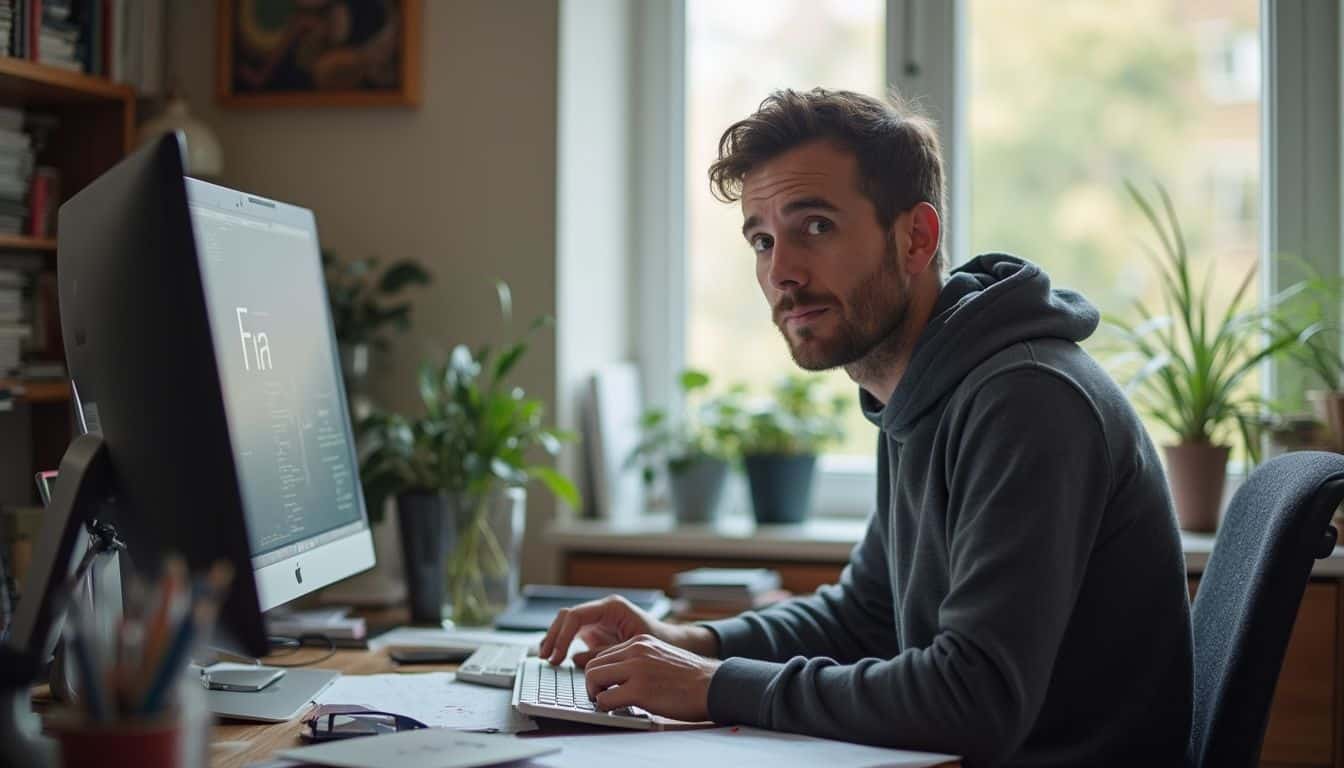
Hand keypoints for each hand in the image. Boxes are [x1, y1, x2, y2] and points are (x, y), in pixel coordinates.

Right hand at [538, 594, 718, 665]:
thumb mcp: (633, 649)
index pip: (576, 616)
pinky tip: (553, 657)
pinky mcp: (595, 632)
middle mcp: (602, 610)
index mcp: (612, 608)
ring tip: (544, 657)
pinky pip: (572, 634)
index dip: (563, 635)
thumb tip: (576, 661)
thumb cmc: (659, 643)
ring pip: (566, 624)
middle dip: (553, 636)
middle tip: (545, 658)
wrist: (674, 644)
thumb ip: (605, 654)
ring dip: (553, 639)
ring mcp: (597, 620)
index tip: (557, 656)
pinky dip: (562, 644)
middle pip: (567, 617)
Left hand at [582, 634, 720, 721]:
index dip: (601, 673)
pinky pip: (605, 698)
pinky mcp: (640, 689)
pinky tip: (618, 709)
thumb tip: (617, 676)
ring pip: (593, 678)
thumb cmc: (692, 678)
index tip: (604, 685)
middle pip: (593, 664)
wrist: (714, 685)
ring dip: (596, 694)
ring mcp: (637, 668)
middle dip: (593, 683)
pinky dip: (605, 707)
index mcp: (641, 641)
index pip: (604, 654)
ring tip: (609, 703)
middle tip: (602, 696)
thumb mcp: (661, 657)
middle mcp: (636, 649)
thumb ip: (639, 661)